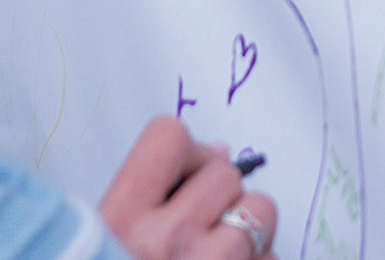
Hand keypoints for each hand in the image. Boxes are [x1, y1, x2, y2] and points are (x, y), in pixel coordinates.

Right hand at [97, 116, 275, 258]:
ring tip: (222, 251)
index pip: (170, 137)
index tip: (187, 170)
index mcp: (121, 222)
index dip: (187, 150)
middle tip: (202, 224)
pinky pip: (274, 257)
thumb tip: (217, 152)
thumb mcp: (111, 236)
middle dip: (221, 193)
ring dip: (249, 227)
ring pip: (262, 211)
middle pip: (225, 172)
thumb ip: (151, 193)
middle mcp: (166, 244)